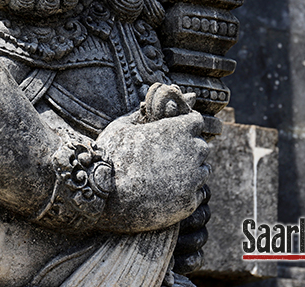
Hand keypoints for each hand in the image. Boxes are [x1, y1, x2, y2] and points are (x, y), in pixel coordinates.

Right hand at [95, 111, 210, 232]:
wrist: (102, 196)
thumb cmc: (109, 157)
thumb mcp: (122, 127)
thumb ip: (142, 114)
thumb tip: (149, 102)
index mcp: (176, 130)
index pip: (197, 122)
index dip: (186, 127)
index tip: (175, 134)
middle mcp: (190, 152)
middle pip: (201, 147)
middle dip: (189, 149)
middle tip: (168, 157)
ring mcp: (192, 179)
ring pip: (202, 171)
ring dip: (190, 171)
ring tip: (166, 176)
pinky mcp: (189, 202)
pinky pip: (198, 194)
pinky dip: (187, 193)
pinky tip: (167, 193)